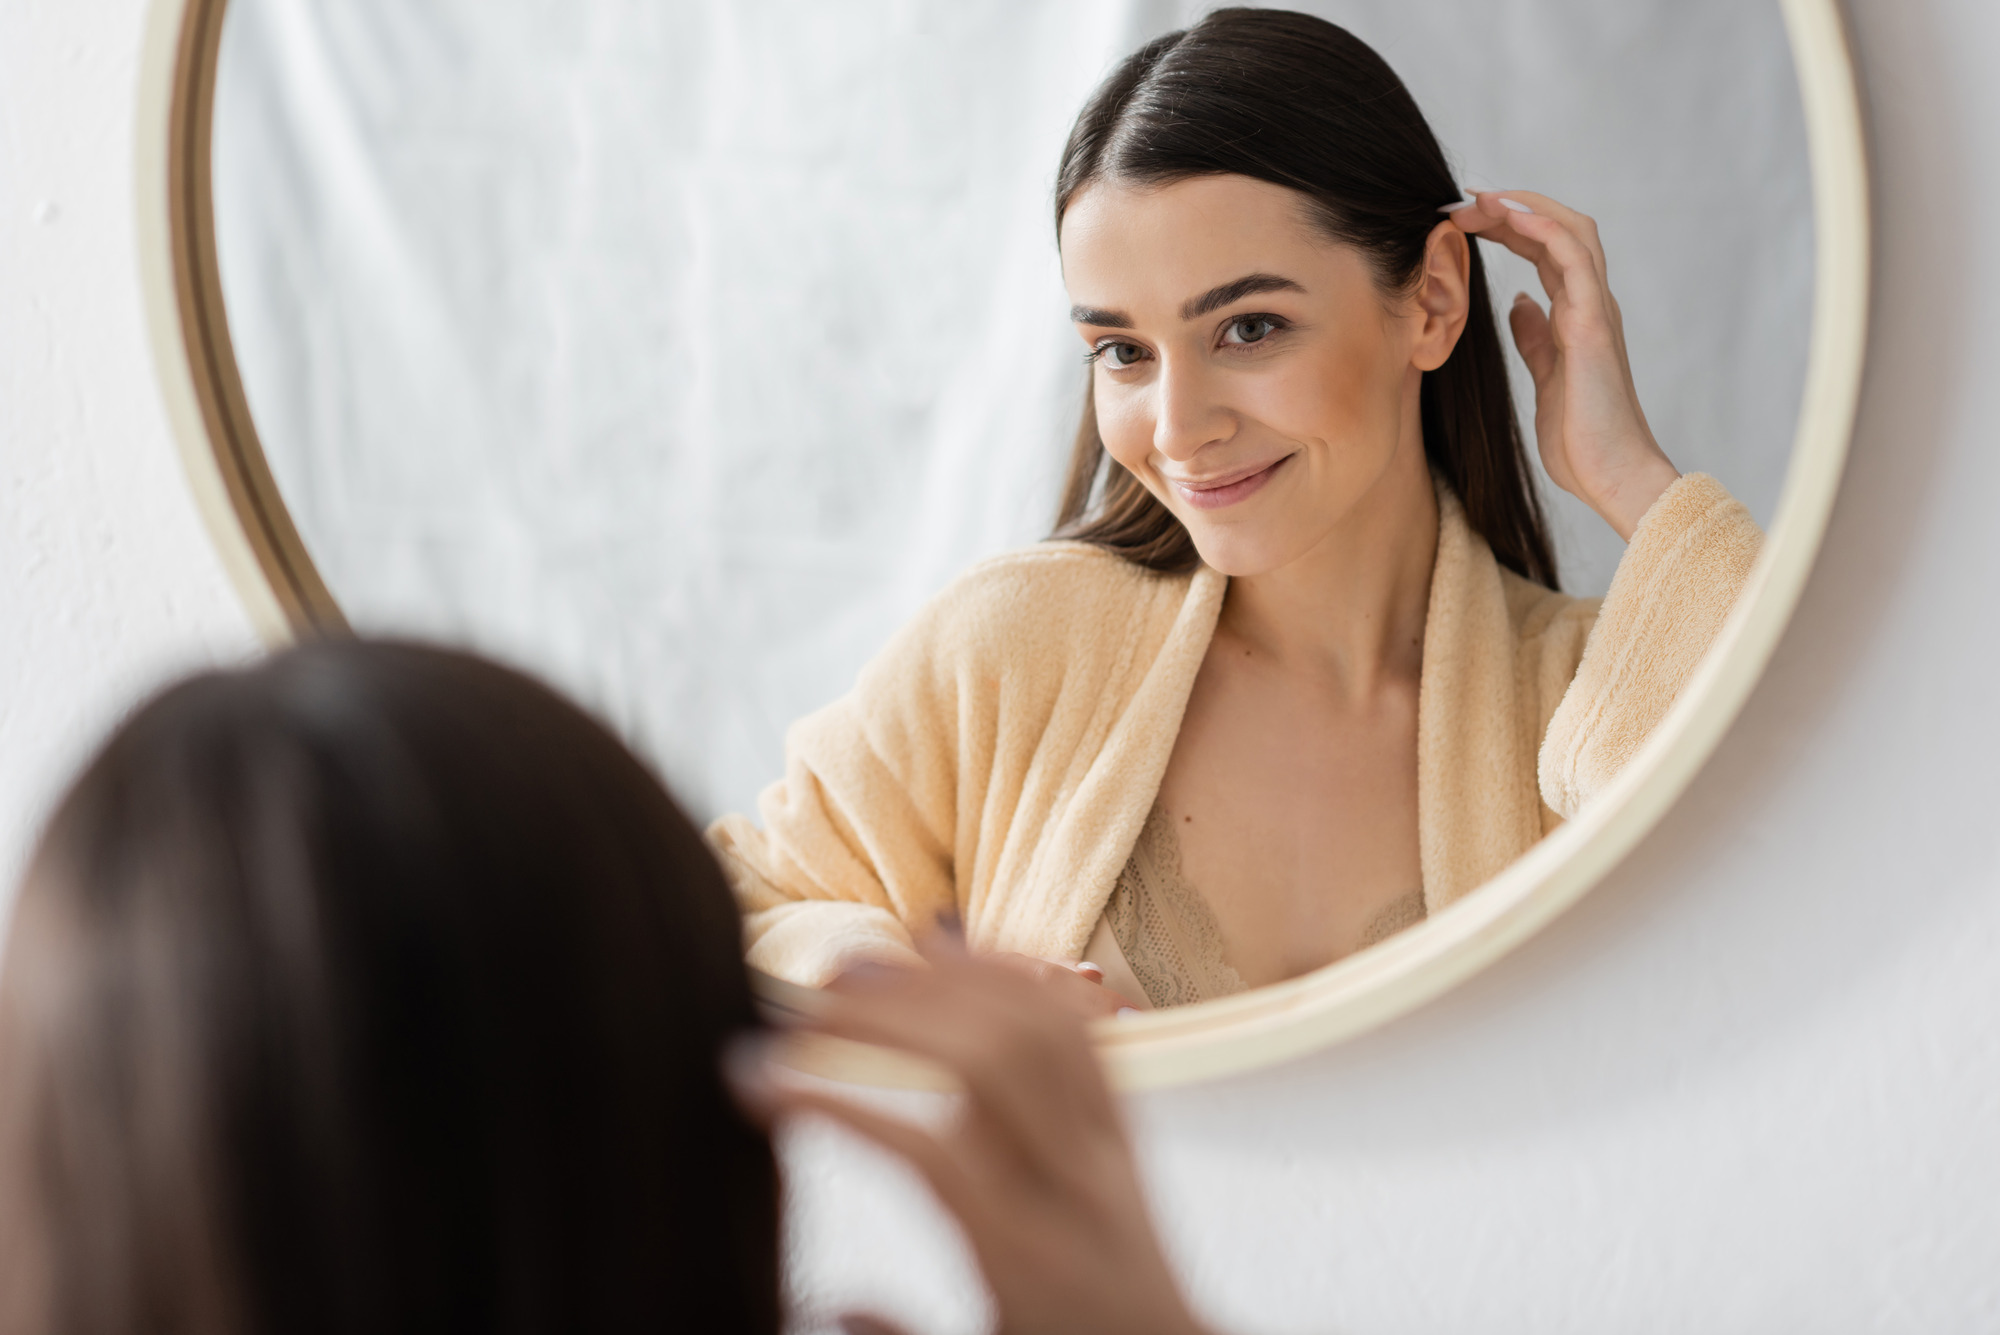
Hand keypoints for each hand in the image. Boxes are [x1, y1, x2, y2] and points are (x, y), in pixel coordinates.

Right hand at [738, 935, 1210, 1334]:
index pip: (925, 1151)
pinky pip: (1078, 1028)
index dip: (834, 1102)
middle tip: (803, 1006)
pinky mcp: (1125, 1125)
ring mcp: (1109, 1146)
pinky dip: (1012, 976)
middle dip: (889, 1016)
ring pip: (1037, 1027)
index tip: (753, 1078)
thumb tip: (820, 1303)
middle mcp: (1074, 1186)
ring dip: (943, 979)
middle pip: (986, 1062)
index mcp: (1025, 1258)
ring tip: (858, 969)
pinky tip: (950, 953)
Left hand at [1447, 190, 1679, 539]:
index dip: (1508, 227)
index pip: (1545, 250)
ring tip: (1480, 197)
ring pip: (1570, 231)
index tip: (1463, 220)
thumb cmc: (1581, 437)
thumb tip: (1520, 305)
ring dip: (1523, 207)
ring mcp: (1595, 310)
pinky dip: (1543, 228)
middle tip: (1462, 202)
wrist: (1611, 474)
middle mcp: (1589, 304)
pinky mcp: (1592, 324)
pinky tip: (1509, 215)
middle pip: (1556, 229)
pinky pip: (1574, 258)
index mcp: (1576, 315)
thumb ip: (1535, 338)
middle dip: (1510, 208)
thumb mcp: (1545, 377)